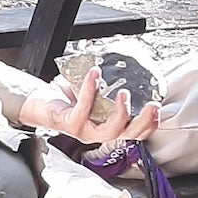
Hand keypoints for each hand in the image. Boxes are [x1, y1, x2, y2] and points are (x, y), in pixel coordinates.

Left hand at [17, 68, 160, 145]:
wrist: (39, 102)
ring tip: (125, 93)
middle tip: (153, 107)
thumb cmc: (67, 98)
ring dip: (120, 113)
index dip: (149, 125)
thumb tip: (126, 61)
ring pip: (108, 131)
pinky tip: (94, 75)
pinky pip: (84, 109)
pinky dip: (90, 90)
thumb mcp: (93, 91)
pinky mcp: (70, 124)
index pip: (134, 132)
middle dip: (143, 123)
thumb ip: (109, 85)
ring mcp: (84, 131)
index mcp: (107, 126)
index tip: (159, 110)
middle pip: (127, 136)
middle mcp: (98, 133)